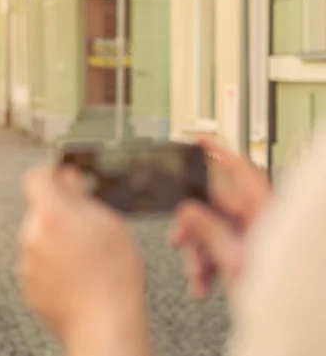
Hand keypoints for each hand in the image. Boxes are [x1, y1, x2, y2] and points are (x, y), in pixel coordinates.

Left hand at [19, 164, 146, 344]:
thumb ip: (81, 196)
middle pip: (40, 210)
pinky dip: (52, 264)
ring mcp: (28, 262)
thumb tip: (68, 178)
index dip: (50, 174)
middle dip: (59, 213)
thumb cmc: (114, 274)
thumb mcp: (109, 223)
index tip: (62, 178)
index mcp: (52, 213)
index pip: (37, 178)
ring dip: (56, 240)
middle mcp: (33, 235)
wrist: (105, 323)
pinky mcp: (28, 285)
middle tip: (87, 227)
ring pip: (39, 238)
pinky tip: (76, 275)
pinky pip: (38, 264)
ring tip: (86, 257)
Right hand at [170, 137, 271, 298]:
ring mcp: (254, 238)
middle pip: (215, 208)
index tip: (202, 141)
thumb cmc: (277, 295)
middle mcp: (259, 221)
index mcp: (265, 213)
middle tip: (179, 241)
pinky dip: (207, 265)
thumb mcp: (234, 261)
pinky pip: (219, 249)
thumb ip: (209, 231)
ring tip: (198, 277)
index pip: (242, 171)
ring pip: (213, 231)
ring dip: (199, 254)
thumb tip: (188, 210)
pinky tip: (203, 283)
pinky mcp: (247, 254)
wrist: (284, 323)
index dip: (221, 152)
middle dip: (194, 228)